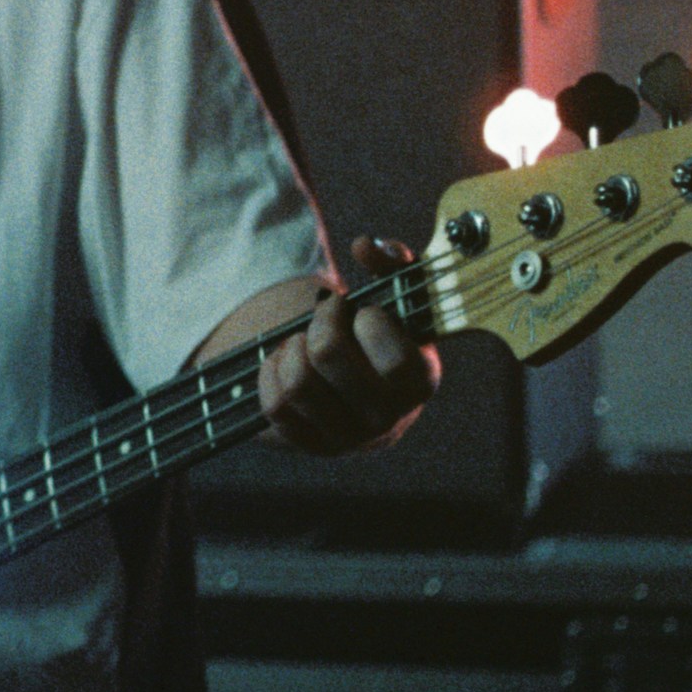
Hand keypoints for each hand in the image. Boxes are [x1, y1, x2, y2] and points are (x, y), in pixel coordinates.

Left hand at [256, 237, 439, 453]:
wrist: (358, 384)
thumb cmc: (380, 333)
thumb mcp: (395, 296)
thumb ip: (392, 261)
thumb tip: (365, 246)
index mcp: (420, 381)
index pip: (392, 354)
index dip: (368, 320)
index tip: (363, 311)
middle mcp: (388, 417)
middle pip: (329, 355)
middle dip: (319, 323)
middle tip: (325, 319)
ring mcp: (349, 438)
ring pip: (297, 383)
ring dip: (292, 350)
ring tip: (304, 344)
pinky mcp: (312, 445)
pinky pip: (274, 407)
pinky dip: (271, 375)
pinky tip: (287, 365)